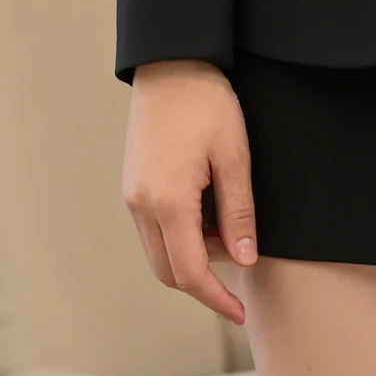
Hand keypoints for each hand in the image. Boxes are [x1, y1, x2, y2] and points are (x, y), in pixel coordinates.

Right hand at [122, 60, 256, 324]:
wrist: (171, 63)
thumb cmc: (207, 103)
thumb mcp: (235, 156)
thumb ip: (238, 213)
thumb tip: (244, 261)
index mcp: (168, 202)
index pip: (190, 273)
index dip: (216, 299)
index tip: (240, 312)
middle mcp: (141, 206)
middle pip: (168, 271)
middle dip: (203, 282)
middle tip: (239, 274)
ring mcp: (132, 196)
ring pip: (158, 252)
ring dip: (190, 257)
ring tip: (227, 230)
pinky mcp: (132, 185)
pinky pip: (152, 230)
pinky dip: (178, 236)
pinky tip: (207, 214)